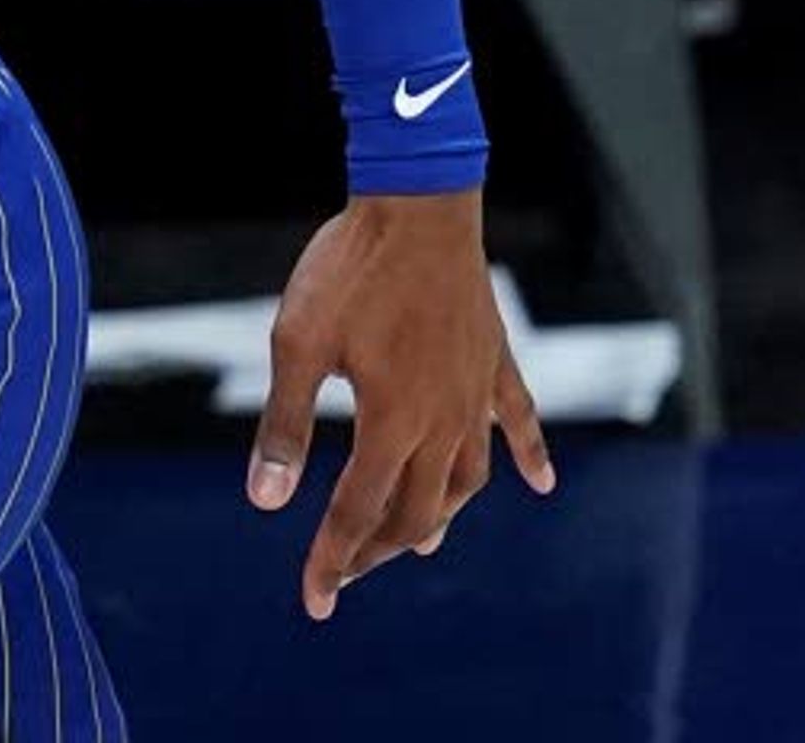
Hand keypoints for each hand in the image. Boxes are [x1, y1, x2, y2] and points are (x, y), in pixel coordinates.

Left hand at [249, 189, 554, 621]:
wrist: (416, 203)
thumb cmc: (348, 270)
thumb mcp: (296, 344)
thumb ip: (283, 425)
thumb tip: (264, 501)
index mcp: (392, 422)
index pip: (358, 511)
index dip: (333, 560)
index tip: (314, 600)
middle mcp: (444, 419)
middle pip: (417, 509)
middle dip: (378, 549)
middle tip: (348, 574)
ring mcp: (476, 392)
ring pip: (469, 477)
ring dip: (442, 514)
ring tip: (421, 540)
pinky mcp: (494, 360)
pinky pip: (519, 420)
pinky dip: (529, 455)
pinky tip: (540, 484)